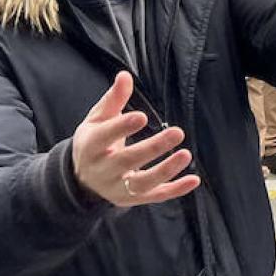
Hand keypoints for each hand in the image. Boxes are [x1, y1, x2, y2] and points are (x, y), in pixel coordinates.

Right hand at [70, 71, 200, 206]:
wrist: (82, 179)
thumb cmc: (94, 141)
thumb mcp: (97, 119)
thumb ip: (113, 99)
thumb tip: (124, 76)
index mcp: (91, 146)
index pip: (105, 137)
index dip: (122, 127)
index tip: (143, 117)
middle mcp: (103, 170)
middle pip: (127, 161)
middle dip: (153, 148)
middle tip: (177, 132)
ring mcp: (118, 188)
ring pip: (142, 183)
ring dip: (166, 170)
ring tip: (186, 154)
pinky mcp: (132, 199)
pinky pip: (155, 197)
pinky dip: (175, 190)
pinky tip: (194, 180)